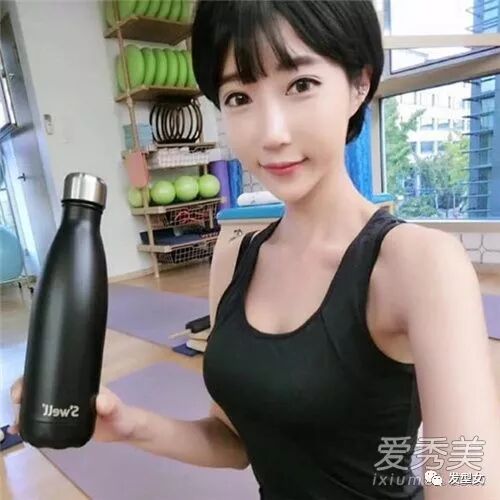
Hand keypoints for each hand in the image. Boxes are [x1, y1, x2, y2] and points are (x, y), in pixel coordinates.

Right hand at [9, 377, 137, 442]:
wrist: (122, 429)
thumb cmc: (121, 415)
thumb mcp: (116, 410)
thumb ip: (111, 406)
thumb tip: (100, 400)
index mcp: (80, 383)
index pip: (54, 373)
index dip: (35, 377)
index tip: (22, 388)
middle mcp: (69, 392)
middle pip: (41, 387)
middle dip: (24, 393)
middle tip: (16, 403)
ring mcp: (65, 406)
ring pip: (38, 403)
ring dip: (23, 410)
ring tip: (16, 424)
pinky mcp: (63, 421)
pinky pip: (42, 420)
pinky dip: (29, 424)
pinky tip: (19, 431)